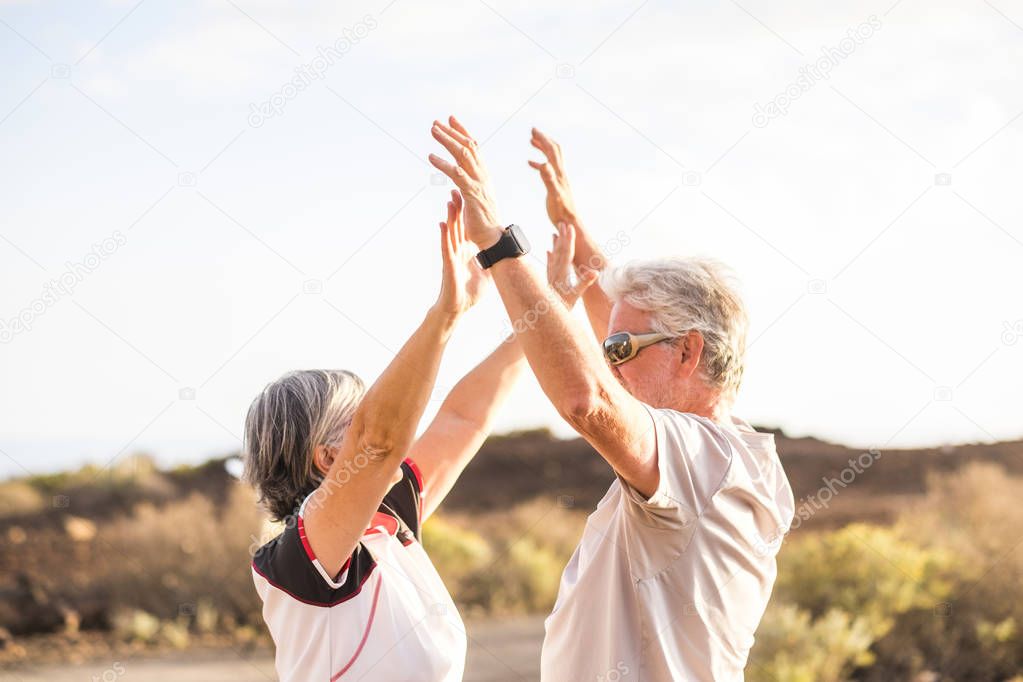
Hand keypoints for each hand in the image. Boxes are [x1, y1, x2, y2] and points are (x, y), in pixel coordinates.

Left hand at [428, 116, 504, 248]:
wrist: (493, 237)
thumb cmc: (483, 221)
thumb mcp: (474, 198)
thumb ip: (466, 186)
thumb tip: (455, 181)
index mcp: (484, 175)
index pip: (474, 148)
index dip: (462, 132)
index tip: (450, 120)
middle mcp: (483, 175)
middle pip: (468, 146)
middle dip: (452, 132)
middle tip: (436, 123)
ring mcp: (479, 183)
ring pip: (463, 155)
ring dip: (447, 141)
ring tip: (433, 131)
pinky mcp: (472, 193)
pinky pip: (457, 174)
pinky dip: (443, 164)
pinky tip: (431, 157)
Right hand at [436, 190, 490, 316]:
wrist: (458, 308)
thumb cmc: (470, 292)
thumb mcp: (486, 274)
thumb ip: (492, 261)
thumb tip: (504, 255)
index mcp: (468, 251)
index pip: (468, 227)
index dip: (470, 213)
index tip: (472, 197)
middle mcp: (459, 250)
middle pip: (459, 224)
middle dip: (459, 207)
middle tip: (457, 188)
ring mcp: (453, 256)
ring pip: (451, 232)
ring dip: (451, 216)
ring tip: (450, 200)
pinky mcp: (448, 264)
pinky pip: (445, 247)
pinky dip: (444, 235)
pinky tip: (441, 224)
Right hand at [529, 128, 578, 228]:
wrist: (569, 222)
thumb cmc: (561, 211)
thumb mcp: (553, 194)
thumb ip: (549, 178)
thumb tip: (543, 163)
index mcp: (559, 173)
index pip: (551, 150)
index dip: (543, 139)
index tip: (532, 130)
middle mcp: (560, 173)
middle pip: (553, 150)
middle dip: (543, 139)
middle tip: (533, 131)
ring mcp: (558, 179)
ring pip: (550, 158)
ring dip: (542, 148)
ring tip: (532, 142)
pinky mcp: (555, 185)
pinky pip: (546, 169)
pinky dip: (538, 163)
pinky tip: (531, 164)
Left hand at [547, 222, 598, 306]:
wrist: (546, 316)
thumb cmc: (563, 306)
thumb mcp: (575, 296)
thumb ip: (584, 283)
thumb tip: (595, 272)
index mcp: (561, 273)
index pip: (566, 252)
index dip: (569, 239)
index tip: (570, 227)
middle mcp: (554, 272)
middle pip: (558, 250)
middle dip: (561, 237)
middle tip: (562, 223)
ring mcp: (550, 276)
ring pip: (553, 256)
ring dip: (555, 244)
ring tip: (554, 233)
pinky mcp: (549, 282)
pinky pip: (549, 266)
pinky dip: (549, 257)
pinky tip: (548, 252)